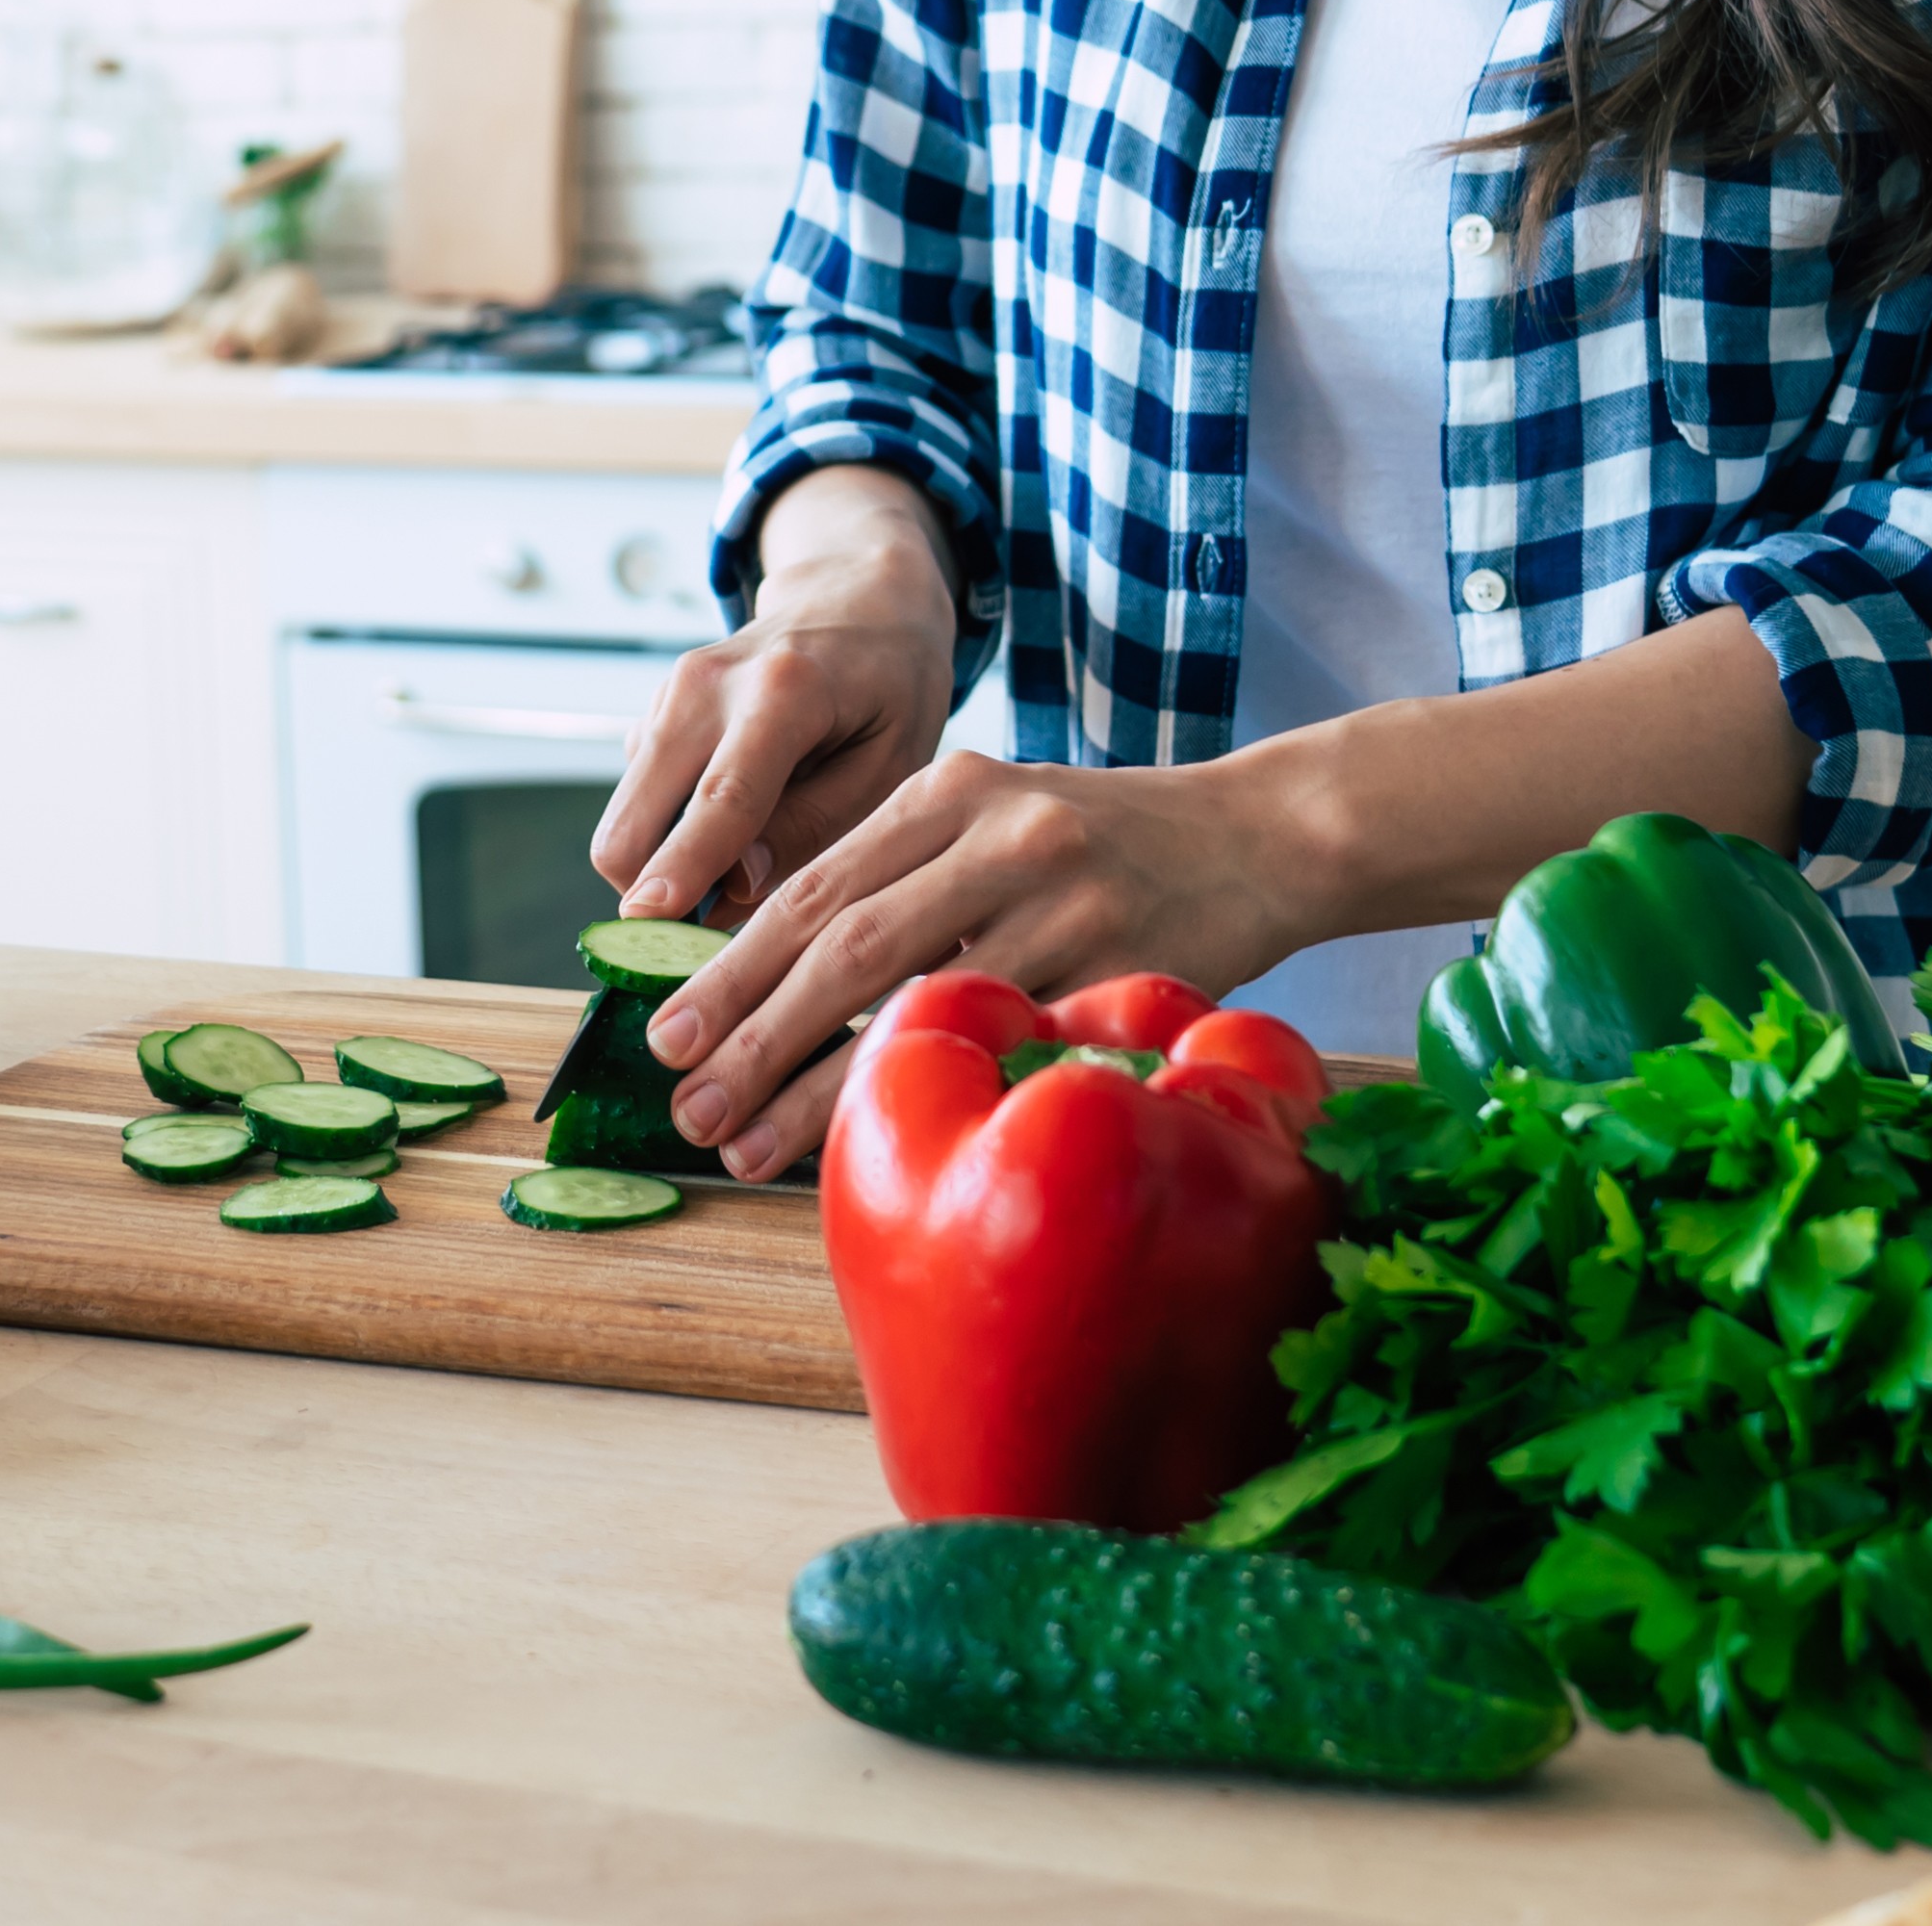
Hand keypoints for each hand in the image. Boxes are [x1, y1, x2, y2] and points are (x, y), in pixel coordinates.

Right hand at [591, 466, 961, 933]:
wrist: (855, 598)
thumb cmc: (889, 686)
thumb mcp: (893, 763)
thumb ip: (816, 827)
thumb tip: (732, 888)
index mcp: (784, 691)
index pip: (722, 797)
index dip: (681, 867)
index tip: (648, 924)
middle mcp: (705, 685)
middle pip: (635, 818)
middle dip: (654, 893)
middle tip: (716, 940)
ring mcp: (668, 695)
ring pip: (625, 819)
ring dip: (664, 868)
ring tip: (745, 878)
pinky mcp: (652, 715)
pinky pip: (638, 803)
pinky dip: (670, 836)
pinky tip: (735, 827)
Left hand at [644, 747, 1324, 1180]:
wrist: (1263, 835)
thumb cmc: (1111, 846)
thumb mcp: (1002, 818)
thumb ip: (906, 875)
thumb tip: (776, 985)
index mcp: (953, 787)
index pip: (814, 886)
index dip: (733, 969)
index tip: (668, 1036)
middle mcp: (1000, 831)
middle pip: (844, 942)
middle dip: (749, 1032)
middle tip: (685, 1104)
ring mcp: (1064, 897)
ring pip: (914, 1000)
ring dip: (819, 1085)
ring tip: (747, 1144)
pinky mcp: (1121, 963)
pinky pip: (1008, 1040)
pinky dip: (937, 1091)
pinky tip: (889, 1136)